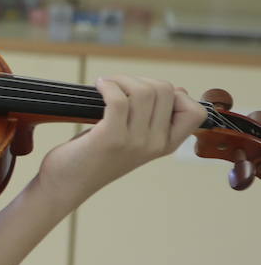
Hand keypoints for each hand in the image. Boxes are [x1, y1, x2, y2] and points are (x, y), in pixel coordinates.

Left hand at [39, 75, 204, 207]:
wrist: (67, 184)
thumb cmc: (95, 157)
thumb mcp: (135, 140)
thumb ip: (155, 120)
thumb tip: (178, 90)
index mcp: (166, 145)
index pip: (196, 112)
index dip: (177, 94)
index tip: (149, 94)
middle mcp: (155, 144)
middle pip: (166, 91)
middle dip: (140, 80)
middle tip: (118, 87)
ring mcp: (135, 142)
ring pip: (145, 91)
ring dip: (122, 80)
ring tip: (106, 86)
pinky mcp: (111, 138)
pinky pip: (119, 99)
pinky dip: (108, 85)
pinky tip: (98, 86)